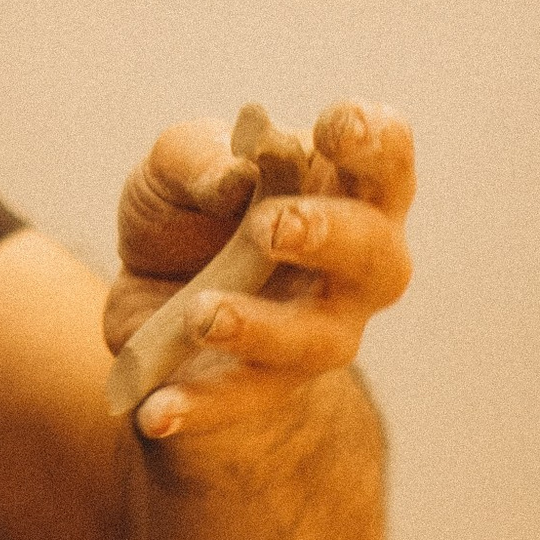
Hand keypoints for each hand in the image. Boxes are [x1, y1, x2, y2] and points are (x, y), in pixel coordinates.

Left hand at [103, 101, 414, 444]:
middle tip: (270, 225)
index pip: (385, 159)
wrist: (154, 295)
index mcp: (346, 189)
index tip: (333, 128)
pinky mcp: (263, 386)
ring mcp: (318, 331)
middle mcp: (354, 266)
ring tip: (203, 314)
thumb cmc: (191, 212)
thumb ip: (199, 158)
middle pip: (374, 255)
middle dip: (329, 236)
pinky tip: (157, 412)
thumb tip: (233, 179)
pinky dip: (198, 407)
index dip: (371, 140)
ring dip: (261, 326)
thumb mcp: (174, 167)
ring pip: (316, 340)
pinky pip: (240, 402)